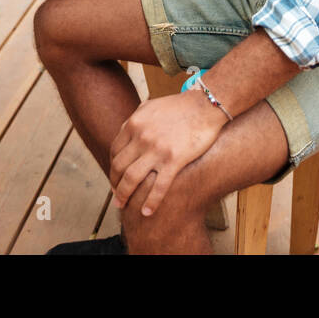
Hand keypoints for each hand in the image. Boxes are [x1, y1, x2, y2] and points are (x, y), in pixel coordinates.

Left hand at [109, 90, 226, 215]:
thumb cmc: (181, 106)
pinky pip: (158, 187)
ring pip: (132, 179)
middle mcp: (142, 137)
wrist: (206, 105)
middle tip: (116, 195)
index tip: (115, 177)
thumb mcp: (151, 106)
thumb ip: (137, 118)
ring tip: (123, 205)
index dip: (112, 167)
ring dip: (124, 195)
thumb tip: (127, 128)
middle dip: (114, 184)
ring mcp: (157, 150)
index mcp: (134, 124)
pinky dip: (151, 202)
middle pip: (119, 167)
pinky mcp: (174, 160)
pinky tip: (147, 212)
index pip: (115, 151)